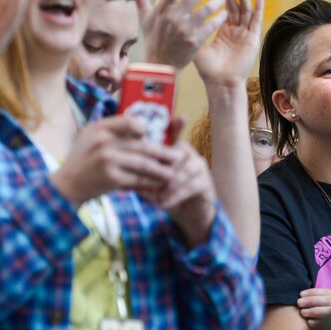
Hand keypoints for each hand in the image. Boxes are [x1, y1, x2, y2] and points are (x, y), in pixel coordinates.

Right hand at [50, 116, 176, 205]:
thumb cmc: (83, 158)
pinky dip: (150, 182)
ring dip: (161, 169)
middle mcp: (104, 142)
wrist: (68, 184)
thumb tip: (142, 127)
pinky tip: (159, 184)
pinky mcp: (112, 178)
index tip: (152, 135)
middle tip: (177, 156)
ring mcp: (108, 160)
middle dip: (163, 153)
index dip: (145, 127)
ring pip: (144, 164)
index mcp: (100, 128)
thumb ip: (113, 130)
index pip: (130, 121)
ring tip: (172, 172)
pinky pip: (138, 179)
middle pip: (143, 146)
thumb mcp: (90, 136)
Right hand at [134, 0, 227, 68]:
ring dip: (218, 1)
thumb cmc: (154, 39)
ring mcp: (185, 30)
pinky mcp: (195, 41)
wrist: (161, 65)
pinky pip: (212, 25)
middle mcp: (173, 17)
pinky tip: (224, 13)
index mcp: (162, 9)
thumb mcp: (145, 17)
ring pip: (207, 9)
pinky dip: (220, 17)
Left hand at [140, 118, 217, 247]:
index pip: (177, 134)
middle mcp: (190, 155)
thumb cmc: (168, 192)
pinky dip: (175, 195)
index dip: (179, 127)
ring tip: (156, 196)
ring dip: (169, 184)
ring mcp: (200, 167)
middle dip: (162, 167)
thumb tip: (125, 172)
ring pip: (185, 170)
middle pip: (178, 154)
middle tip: (147, 180)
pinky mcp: (205, 182)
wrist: (188, 212)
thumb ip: (142, 174)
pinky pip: (190, 186)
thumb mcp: (152, 182)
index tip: (180, 118)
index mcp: (177, 150)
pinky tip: (164, 202)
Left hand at [193, 0, 263, 88]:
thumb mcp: (197, 46)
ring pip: (246, 12)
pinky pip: (257, 22)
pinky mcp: (253, 39)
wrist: (220, 83)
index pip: (225, 11)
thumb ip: (194, 31)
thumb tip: (181, 16)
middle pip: (235, 9)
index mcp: (224, 34)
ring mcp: (245, 35)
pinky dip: (259, 9)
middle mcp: (236, 33)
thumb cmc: (208, 70)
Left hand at [297, 288, 330, 325]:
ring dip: (315, 310)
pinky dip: (319, 322)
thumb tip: (306, 298)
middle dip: (312, 300)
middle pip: (329, 300)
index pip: (328, 292)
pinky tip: (309, 323)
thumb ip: (326, 304)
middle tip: (299, 303)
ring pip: (330, 311)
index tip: (301, 294)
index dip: (314, 292)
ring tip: (302, 313)